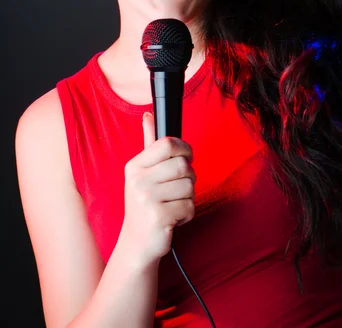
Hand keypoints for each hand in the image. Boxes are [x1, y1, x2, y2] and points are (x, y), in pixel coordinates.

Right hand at [120, 112, 195, 265]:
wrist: (137, 243)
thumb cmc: (144, 203)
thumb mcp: (141, 172)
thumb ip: (148, 143)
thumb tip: (148, 115)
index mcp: (134, 166)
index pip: (167, 144)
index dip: (184, 149)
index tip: (186, 157)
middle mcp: (138, 181)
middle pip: (183, 165)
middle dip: (189, 177)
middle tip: (178, 188)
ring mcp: (147, 200)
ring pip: (189, 186)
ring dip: (188, 197)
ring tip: (172, 204)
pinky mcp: (160, 218)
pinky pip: (190, 206)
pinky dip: (187, 213)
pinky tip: (174, 217)